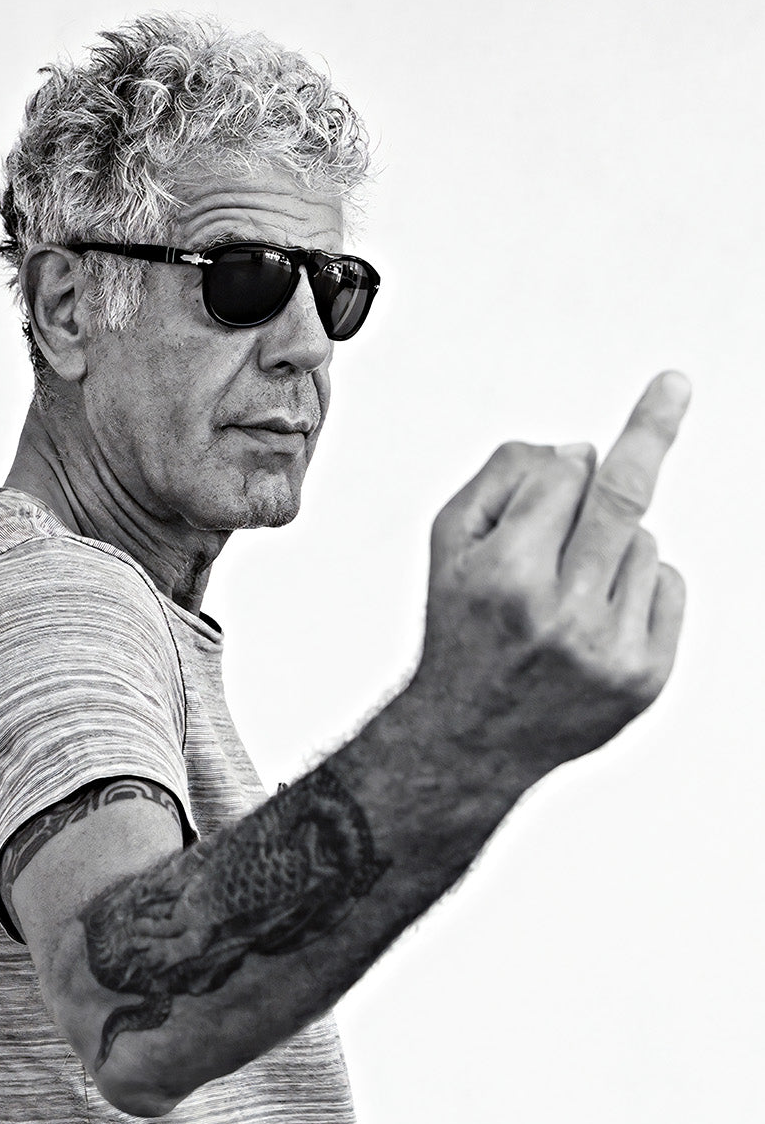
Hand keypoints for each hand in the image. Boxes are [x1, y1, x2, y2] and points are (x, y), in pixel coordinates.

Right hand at [413, 372, 689, 775]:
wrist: (470, 738)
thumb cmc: (461, 631)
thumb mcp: (448, 545)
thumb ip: (504, 480)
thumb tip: (581, 452)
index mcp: (507, 576)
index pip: (562, 477)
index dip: (558, 471)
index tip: (587, 443)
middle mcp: (562, 614)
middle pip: (623, 497)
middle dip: (650, 431)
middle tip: (676, 385)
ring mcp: (611, 649)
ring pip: (646, 542)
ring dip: (614, 547)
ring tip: (569, 593)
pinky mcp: (646, 677)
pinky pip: (671, 586)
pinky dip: (643, 585)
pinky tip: (600, 615)